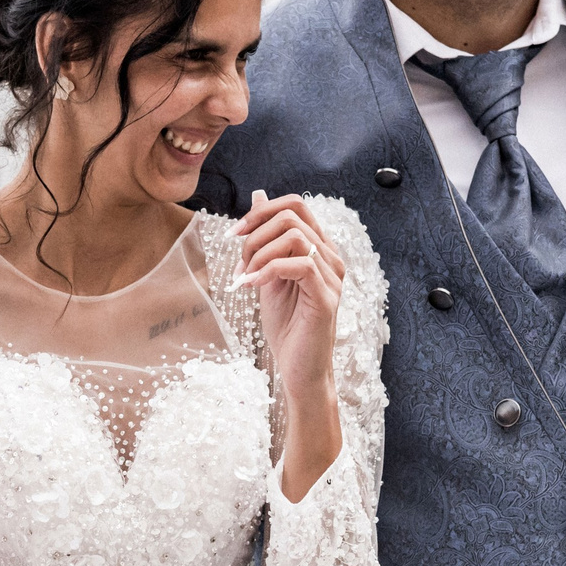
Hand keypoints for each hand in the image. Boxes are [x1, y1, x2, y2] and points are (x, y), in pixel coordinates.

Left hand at [232, 192, 344, 416]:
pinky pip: (300, 265)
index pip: (295, 206)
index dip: (260, 212)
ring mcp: (332, 277)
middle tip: (239, 264)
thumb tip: (258, 195)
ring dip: (259, 253)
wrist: (298, 370)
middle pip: (292, 216)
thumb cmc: (287, 326)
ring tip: (245, 278)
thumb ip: (265, 238)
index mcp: (318, 249)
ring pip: (294, 237)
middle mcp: (330, 258)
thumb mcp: (268, 273)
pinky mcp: (326, 297)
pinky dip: (268, 271)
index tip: (234, 235)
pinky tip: (251, 286)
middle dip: (255, 233)